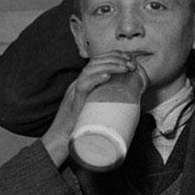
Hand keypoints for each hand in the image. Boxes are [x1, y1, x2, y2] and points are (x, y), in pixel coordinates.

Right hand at [41, 52, 143, 167]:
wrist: (63, 137)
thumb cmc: (82, 124)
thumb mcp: (97, 105)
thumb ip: (107, 97)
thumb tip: (130, 95)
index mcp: (84, 83)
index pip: (97, 62)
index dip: (113, 56)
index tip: (129, 58)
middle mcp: (78, 83)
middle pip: (94, 63)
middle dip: (115, 59)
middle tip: (131, 63)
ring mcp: (75, 91)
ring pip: (90, 70)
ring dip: (110, 66)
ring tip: (125, 68)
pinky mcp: (74, 101)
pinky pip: (83, 86)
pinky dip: (96, 79)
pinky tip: (107, 76)